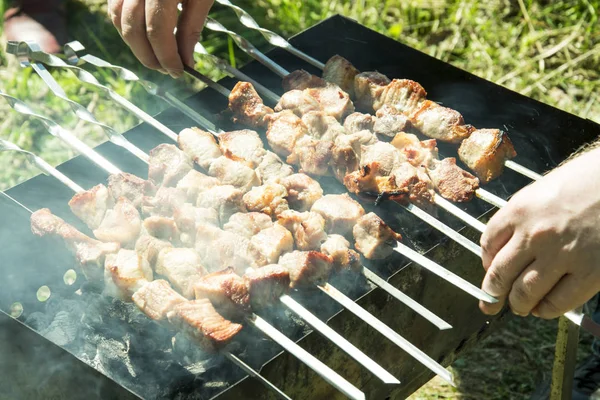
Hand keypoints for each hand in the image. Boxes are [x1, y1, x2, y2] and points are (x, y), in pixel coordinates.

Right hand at [108, 0, 213, 76]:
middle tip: (166, 70)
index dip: (166, 56)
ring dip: (134, 43)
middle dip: (148, 55)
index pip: (157, 30)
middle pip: (131, 26)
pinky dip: (125, 24)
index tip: (179, 72)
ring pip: (117, 16)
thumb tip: (186, 61)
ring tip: (155, 57)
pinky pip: (114, 4)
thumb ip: (192, 26)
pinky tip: (144, 36)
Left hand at [479, 147, 599, 318]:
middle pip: (500, 273)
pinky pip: (559, 301)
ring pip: (525, 292)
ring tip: (519, 307)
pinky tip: (543, 308)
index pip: (488, 243)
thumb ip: (525, 216)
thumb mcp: (546, 189)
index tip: (489, 268)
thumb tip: (511, 242)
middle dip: (492, 293)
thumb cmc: (589, 180)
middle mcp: (535, 235)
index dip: (486, 261)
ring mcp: (562, 256)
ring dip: (518, 304)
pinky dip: (546, 309)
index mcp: (520, 210)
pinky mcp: (590, 273)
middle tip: (490, 303)